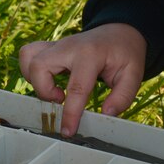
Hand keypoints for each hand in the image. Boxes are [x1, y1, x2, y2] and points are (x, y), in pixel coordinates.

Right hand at [18, 23, 145, 136]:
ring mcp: (57, 44)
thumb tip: (106, 114)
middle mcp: (69, 46)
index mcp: (91, 54)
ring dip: (34, 80)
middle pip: (39, 66)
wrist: (119, 31)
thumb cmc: (125, 53)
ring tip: (53, 91)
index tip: (68, 131)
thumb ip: (122, 97)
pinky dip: (30, 70)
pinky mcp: (51, 47)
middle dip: (44, 91)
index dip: (71, 113)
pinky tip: (47, 81)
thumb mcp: (134, 74)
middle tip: (61, 99)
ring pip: (29, 58)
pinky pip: (29, 54)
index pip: (76, 87)